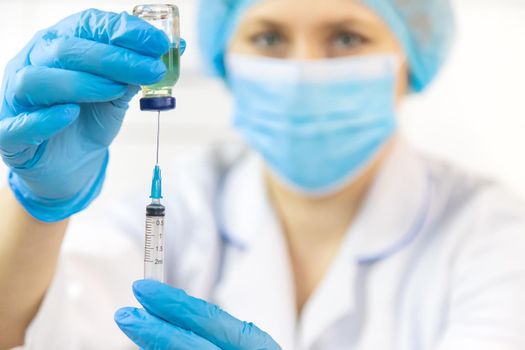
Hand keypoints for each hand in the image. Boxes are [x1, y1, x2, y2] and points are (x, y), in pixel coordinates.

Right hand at [0, 9, 179, 221]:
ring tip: (117, 90)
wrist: (71, 164)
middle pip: (66, 49)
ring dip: (82, 82)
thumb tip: (174, 50)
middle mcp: (34, 63)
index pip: (88, 25)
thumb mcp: (118, 94)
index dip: (124, 31)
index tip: (159, 44)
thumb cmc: (90, 120)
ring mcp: (18, 98)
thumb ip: (136, 73)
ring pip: (38, 79)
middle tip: (151, 70)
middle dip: (114, 57)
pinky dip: (45, 118)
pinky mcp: (10, 134)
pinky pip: (20, 123)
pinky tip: (71, 114)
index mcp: (61, 45)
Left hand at [115, 280, 281, 349]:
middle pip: (188, 347)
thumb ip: (224, 335)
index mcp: (255, 347)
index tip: (144, 290)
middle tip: (124, 314)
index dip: (173, 303)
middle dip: (152, 330)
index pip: (208, 320)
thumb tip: (176, 318)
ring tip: (140, 332)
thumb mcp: (252, 347)